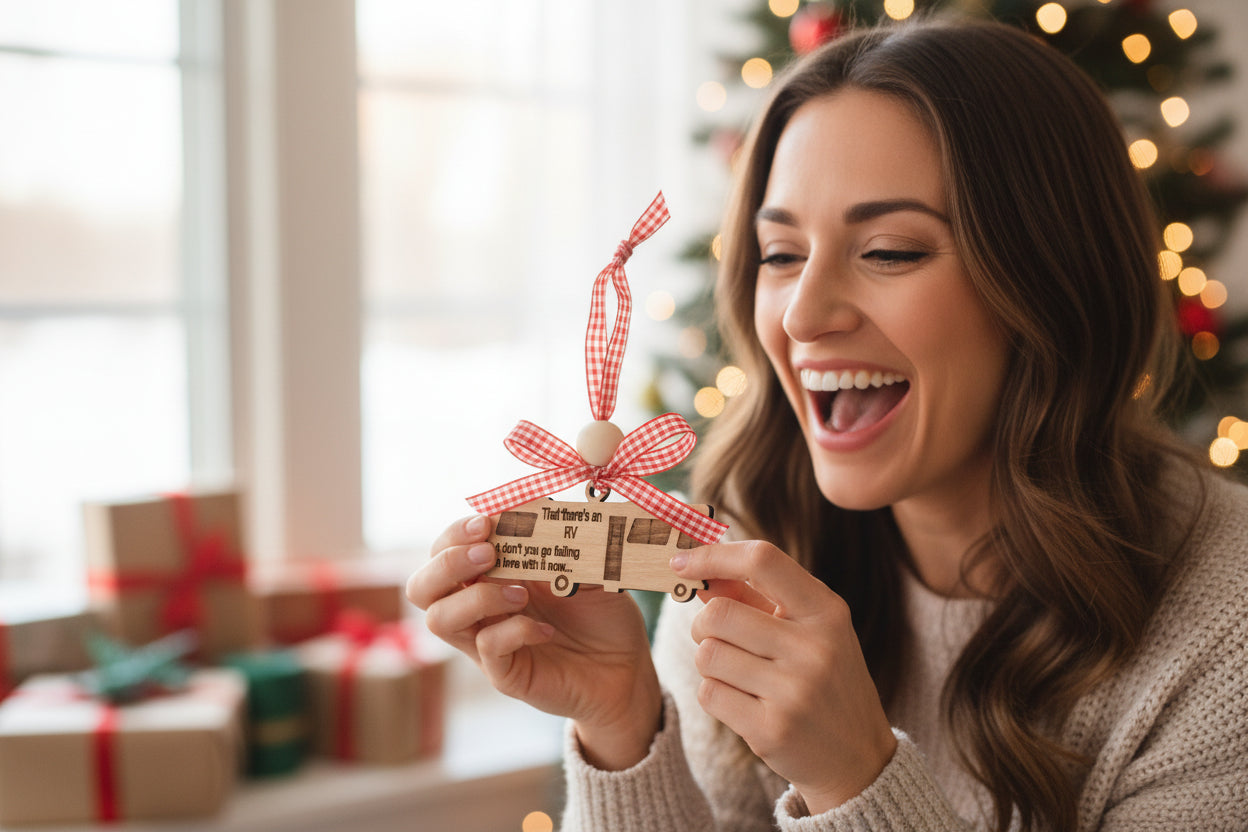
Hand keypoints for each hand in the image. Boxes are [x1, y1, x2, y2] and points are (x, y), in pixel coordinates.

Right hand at [406, 514, 661, 769]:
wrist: (627, 666)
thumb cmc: (601, 612)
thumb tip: (541, 508)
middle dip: (447, 563)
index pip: (443, 551)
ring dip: (476, 597)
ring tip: (521, 594)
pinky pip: (487, 649)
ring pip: (440, 620)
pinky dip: (514, 631)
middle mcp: (479, 608)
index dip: (455, 534)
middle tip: (488, 553)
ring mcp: (487, 643)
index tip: (486, 522)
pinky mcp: (505, 673)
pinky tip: (546, 630)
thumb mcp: (586, 566)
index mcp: (491, 575)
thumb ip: (561, 540)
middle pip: (422, 587)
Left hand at [671, 541, 895, 812]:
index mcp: (826, 611)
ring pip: (707, 655)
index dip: (714, 555)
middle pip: (719, 613)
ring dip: (710, 662)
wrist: (858, 758)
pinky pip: (709, 694)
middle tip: (714, 637)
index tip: (680, 561)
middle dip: (702, 624)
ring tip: (737, 674)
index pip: (762, 560)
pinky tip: (743, 701)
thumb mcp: (806, 630)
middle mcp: (815, 647)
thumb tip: (700, 570)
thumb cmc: (824, 680)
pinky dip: (715, 694)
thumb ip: (755, 597)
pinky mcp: (772, 729)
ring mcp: (795, 690)